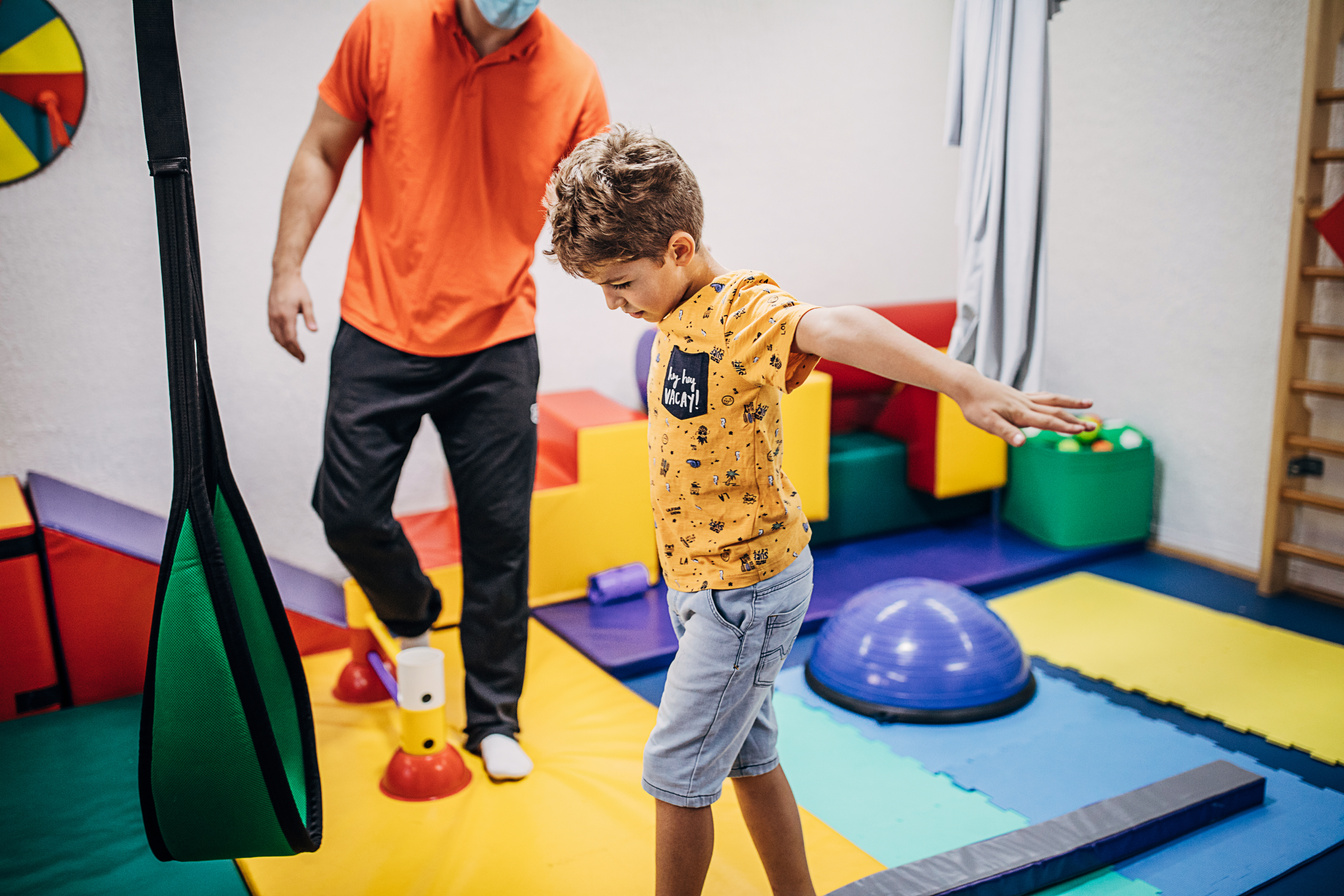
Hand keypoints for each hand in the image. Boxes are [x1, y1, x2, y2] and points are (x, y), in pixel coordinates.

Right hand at [268, 271, 317, 361]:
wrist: (283, 275)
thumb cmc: (297, 287)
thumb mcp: (307, 301)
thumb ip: (310, 317)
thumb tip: (314, 331)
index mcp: (286, 316)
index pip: (291, 339)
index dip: (297, 350)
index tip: (303, 358)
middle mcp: (276, 317)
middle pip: (283, 341)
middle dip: (292, 351)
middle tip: (301, 358)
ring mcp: (271, 315)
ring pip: (276, 336)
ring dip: (285, 346)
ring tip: (294, 352)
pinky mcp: (270, 312)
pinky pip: (272, 330)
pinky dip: (279, 338)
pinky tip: (285, 340)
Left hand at [953, 375, 1093, 446]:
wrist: (967, 385)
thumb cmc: (975, 406)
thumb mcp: (987, 423)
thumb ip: (1006, 432)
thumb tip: (1022, 443)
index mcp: (1020, 413)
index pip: (1048, 421)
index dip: (1065, 427)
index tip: (1082, 430)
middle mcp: (1025, 404)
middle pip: (1056, 411)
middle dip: (1075, 419)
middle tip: (1093, 425)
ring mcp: (1023, 398)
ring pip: (1052, 400)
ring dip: (1071, 403)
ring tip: (1089, 403)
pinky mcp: (1019, 395)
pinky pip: (1043, 396)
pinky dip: (1055, 398)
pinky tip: (1059, 401)